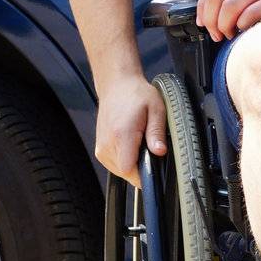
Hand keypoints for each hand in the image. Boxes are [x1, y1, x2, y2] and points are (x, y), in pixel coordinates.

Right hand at [94, 75, 167, 189]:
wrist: (116, 86)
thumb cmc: (136, 94)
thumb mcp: (156, 108)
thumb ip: (157, 132)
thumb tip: (160, 152)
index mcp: (121, 134)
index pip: (129, 170)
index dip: (144, 173)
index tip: (153, 165)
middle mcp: (107, 144)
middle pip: (127, 173)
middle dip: (142, 166)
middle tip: (149, 146)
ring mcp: (101, 148)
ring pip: (122, 171)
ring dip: (134, 163)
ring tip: (139, 141)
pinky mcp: (100, 151)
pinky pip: (116, 166)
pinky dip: (126, 160)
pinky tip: (131, 144)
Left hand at [196, 0, 260, 41]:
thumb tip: (204, 20)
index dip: (202, 6)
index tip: (203, 23)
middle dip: (212, 20)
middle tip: (216, 34)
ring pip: (230, 6)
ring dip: (224, 25)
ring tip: (229, 34)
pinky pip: (249, 14)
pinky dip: (241, 25)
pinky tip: (243, 30)